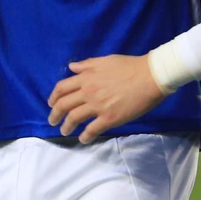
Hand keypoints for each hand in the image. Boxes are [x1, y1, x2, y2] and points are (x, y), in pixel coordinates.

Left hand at [46, 55, 166, 143]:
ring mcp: (98, 106)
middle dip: (54, 114)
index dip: (53, 97)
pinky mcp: (110, 118)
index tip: (51, 103)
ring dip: (66, 126)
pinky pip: (92, 129)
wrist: (150, 76)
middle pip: (63, 105)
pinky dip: (85, 136)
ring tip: (64, 131)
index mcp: (86, 77)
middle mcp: (88, 92)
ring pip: (74, 118)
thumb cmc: (129, 66)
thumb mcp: (105, 60)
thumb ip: (87, 65)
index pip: (62, 88)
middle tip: (52, 121)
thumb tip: (71, 67)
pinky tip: (83, 139)